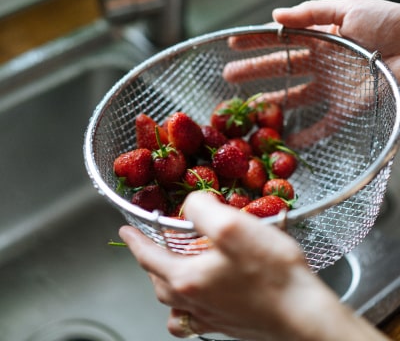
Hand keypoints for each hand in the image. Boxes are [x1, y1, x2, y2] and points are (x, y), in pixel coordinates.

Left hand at [119, 191, 387, 340]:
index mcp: (187, 278)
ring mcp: (210, 316)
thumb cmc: (272, 273)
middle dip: (149, 260)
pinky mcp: (228, 324)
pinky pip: (193, 320)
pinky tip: (194, 304)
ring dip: (165, 283)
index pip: (148, 256)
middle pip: (158, 280)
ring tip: (169, 269)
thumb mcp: (232, 226)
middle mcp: (193, 301)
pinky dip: (185, 309)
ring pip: (173, 301)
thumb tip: (190, 205)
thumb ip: (202, 209)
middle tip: (150, 245)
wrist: (304, 315)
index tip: (125, 231)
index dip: (135, 241)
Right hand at [223, 0, 399, 147]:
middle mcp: (321, 64)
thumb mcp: (348, 8)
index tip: (232, 44)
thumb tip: (275, 16)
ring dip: (272, 103)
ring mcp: (331, 88)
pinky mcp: (345, 109)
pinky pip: (321, 126)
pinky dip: (304, 135)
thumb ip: (311, 12)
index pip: (281, 40)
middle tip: (228, 76)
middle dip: (253, 72)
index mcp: (321, 38)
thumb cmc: (389, 24)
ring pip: (294, 98)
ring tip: (249, 108)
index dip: (256, 41)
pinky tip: (286, 139)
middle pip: (280, 69)